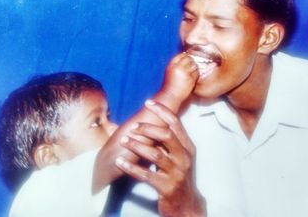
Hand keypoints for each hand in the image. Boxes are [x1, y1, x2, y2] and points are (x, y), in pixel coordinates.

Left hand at [115, 101, 205, 216]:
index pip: (176, 123)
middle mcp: (184, 158)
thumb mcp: (179, 158)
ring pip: (155, 154)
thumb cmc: (179, 177)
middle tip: (132, 127)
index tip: (148, 102)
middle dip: (147, 128)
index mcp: (187, 147)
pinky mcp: (167, 187)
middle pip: (166, 135)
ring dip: (136, 145)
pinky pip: (146, 175)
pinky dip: (131, 167)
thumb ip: (167, 143)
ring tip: (123, 141)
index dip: (162, 111)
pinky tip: (120, 162)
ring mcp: (177, 173)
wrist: (187, 205)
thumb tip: (148, 127)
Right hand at [161, 52, 198, 101]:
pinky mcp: (190, 79)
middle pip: (188, 58)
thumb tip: (186, 58)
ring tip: (192, 71)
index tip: (186, 59)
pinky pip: (197, 73)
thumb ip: (176, 65)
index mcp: (171, 65)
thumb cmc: (170, 85)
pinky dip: (196, 74)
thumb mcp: (169, 72)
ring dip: (194, 67)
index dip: (185, 56)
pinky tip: (193, 77)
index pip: (181, 55)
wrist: (170, 96)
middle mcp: (178, 68)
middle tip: (190, 65)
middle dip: (191, 61)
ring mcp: (185, 73)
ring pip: (194, 65)